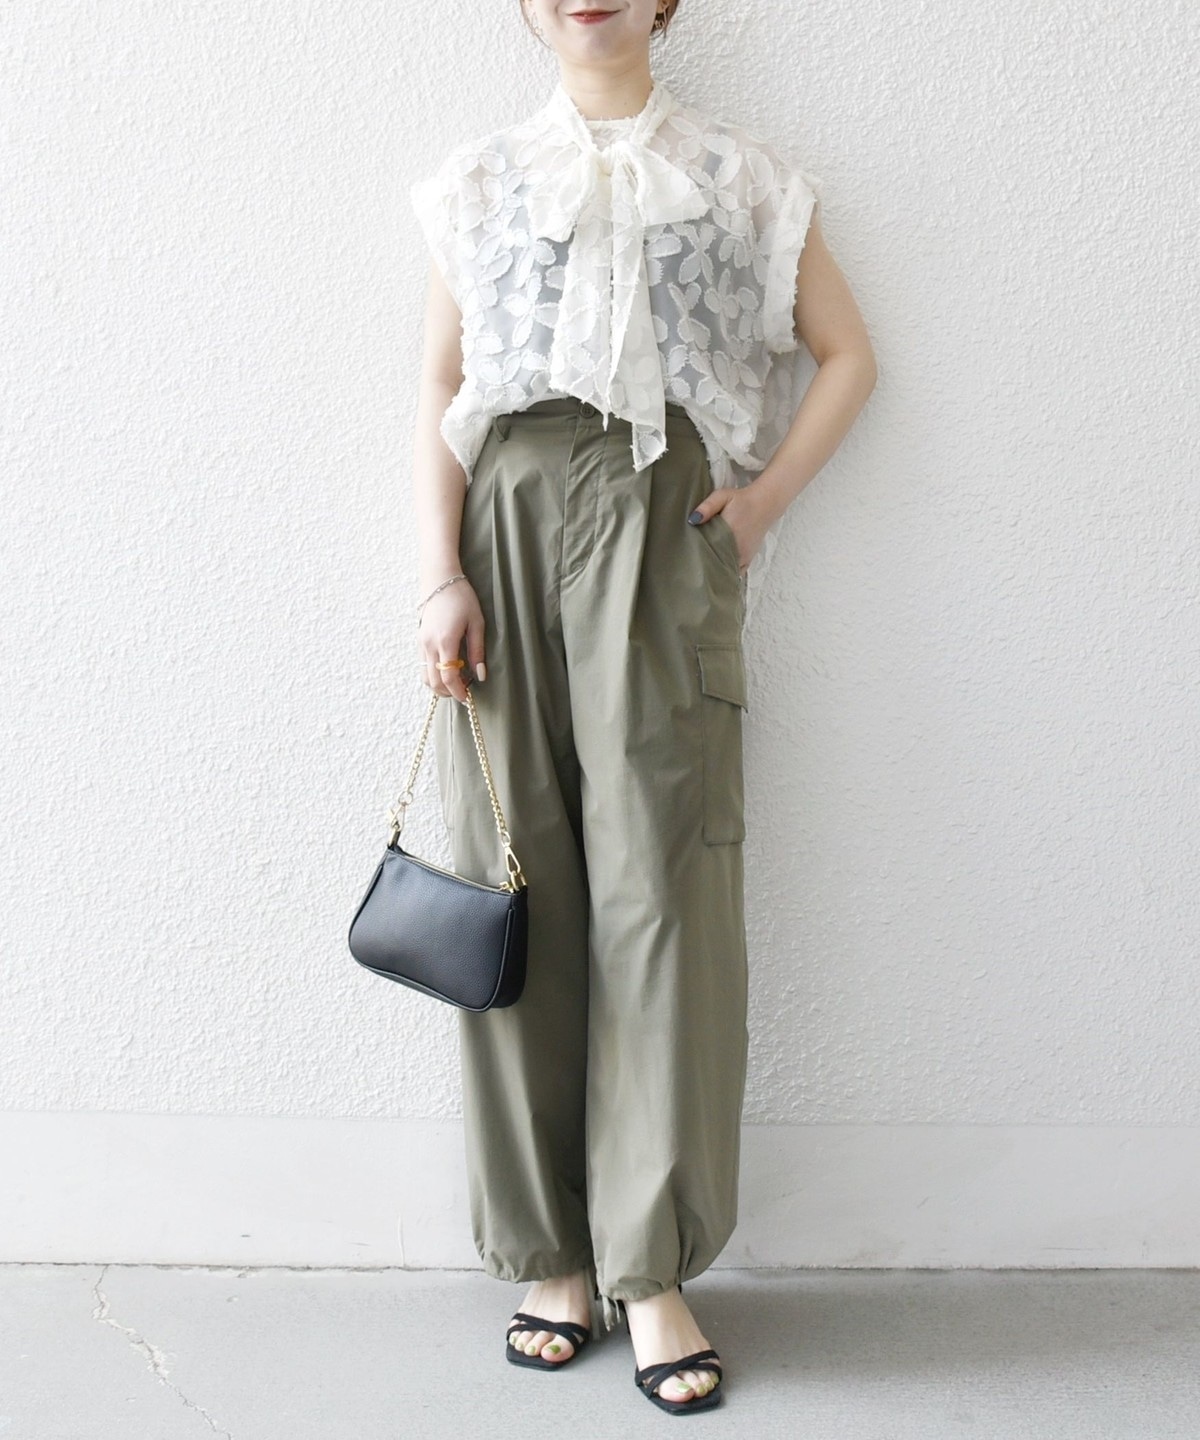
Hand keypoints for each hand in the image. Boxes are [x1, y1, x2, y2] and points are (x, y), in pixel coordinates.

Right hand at [418, 577, 486, 702]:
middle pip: (434, 681)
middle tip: (464, 692)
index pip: (448, 677)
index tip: (467, 698)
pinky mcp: (419, 639)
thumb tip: (480, 675)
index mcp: (445, 641)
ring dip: (439, 685)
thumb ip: (477, 651)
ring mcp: (421, 643)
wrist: (440, 580)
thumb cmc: (462, 598)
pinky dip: (433, 674)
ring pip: (425, 676)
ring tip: (456, 683)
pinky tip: (447, 670)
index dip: (457, 692)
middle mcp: (429, 645)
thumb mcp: (477, 623)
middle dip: (448, 692)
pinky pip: (423, 665)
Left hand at [690, 484, 773, 573]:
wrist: (764, 503)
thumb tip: (692, 519)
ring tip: (702, 569)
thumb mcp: (722, 496)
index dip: (697, 556)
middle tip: (692, 565)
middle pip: (716, 564)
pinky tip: (718, 572)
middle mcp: (738, 548)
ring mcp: (744, 556)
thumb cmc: (741, 500)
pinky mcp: (748, 559)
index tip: (688, 557)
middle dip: (704, 566)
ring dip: (715, 571)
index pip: (708, 551)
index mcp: (729, 532)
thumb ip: (707, 506)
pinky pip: (737, 573)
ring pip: (726, 571)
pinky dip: (728, 574)